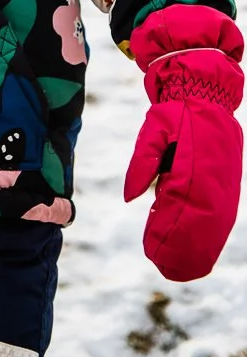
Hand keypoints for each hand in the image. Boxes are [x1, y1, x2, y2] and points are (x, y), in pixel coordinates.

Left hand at [125, 8, 243, 280]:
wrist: (203, 87)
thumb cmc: (175, 109)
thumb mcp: (155, 129)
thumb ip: (143, 162)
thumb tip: (131, 197)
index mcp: (192, 164)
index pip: (180, 209)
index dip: (168, 233)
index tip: (155, 251)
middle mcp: (211, 177)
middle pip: (199, 223)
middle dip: (183, 247)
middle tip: (166, 269)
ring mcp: (222, 179)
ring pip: (213, 222)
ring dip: (199, 245)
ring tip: (183, 267)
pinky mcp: (226, 178)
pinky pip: (220, 212)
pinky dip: (210, 232)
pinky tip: (200, 247)